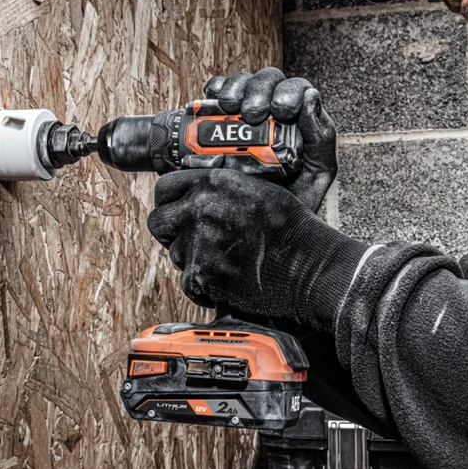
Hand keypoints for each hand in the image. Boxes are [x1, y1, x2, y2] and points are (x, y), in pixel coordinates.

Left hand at [146, 168, 316, 319]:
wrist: (308, 265)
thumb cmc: (294, 230)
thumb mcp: (262, 190)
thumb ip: (225, 189)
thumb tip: (205, 193)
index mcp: (214, 183)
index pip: (166, 187)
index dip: (170, 201)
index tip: (176, 209)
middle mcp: (200, 209)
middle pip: (159, 221)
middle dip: (172, 231)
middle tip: (191, 238)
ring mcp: (198, 243)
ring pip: (175, 253)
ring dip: (193, 258)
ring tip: (223, 260)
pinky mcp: (202, 275)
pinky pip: (189, 282)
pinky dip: (205, 285)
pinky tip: (228, 278)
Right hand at [204, 67, 336, 213]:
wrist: (250, 225)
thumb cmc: (288, 201)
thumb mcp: (316, 174)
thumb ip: (321, 139)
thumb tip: (311, 98)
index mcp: (301, 121)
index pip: (299, 90)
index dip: (290, 92)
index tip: (281, 111)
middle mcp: (275, 111)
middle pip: (270, 80)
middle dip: (260, 90)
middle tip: (252, 113)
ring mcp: (247, 111)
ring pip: (244, 81)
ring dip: (237, 88)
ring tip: (230, 107)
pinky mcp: (220, 116)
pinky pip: (219, 89)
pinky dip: (216, 88)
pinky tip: (215, 100)